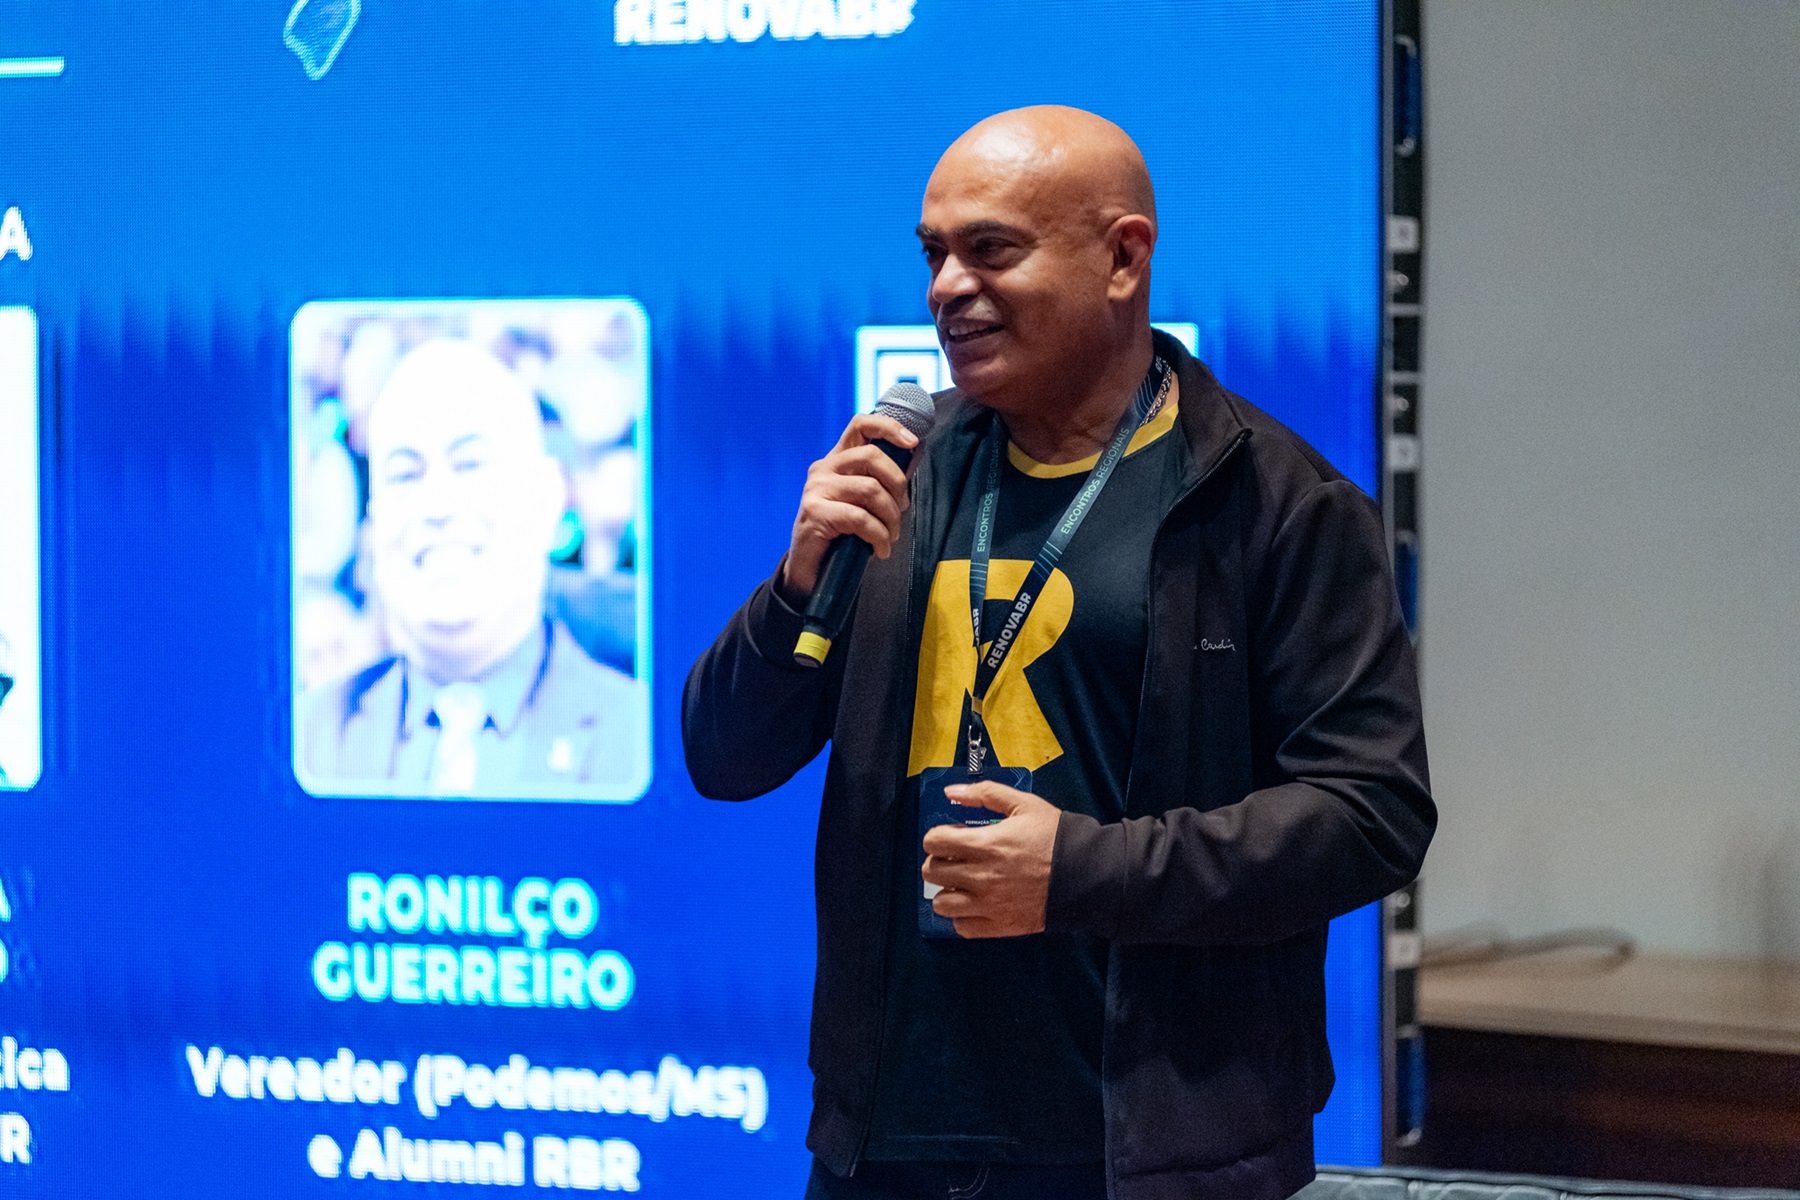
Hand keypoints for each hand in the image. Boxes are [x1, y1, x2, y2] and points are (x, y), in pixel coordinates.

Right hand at [780, 414, 917, 601]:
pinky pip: (860, 518)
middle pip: (871, 455)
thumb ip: (879, 480)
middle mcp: (824, 468)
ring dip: (890, 517)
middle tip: (901, 510)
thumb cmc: (842, 534)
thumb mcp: (861, 501)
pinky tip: (880, 550)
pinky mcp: (815, 512)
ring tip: (890, 537)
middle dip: (897, 483)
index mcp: (837, 460)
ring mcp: (816, 489)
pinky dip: (878, 536)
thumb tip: (912, 460)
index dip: (889, 427)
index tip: (913, 442)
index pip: (860, 425)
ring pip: (870, 489)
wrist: (810, 570)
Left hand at [921, 781, 1060, 937]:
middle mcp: (981, 876)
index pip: (933, 842)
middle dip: (939, 862)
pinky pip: (962, 927)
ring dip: (947, 891)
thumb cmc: (1055, 837)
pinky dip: (962, 917)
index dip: (939, 836)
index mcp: (985, 844)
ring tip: (962, 884)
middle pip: (931, 872)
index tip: (953, 837)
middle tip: (956, 859)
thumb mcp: (1024, 804)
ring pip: (941, 904)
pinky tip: (975, 904)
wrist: (1085, 874)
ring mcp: (988, 905)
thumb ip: (985, 794)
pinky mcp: (999, 926)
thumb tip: (951, 792)